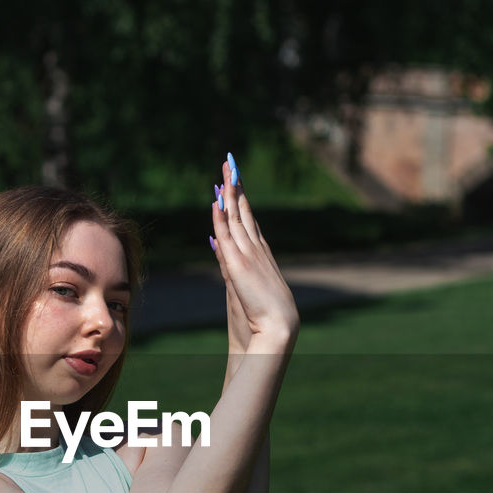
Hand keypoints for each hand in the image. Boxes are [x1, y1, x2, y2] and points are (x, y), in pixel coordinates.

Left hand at [211, 155, 298, 348]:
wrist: (277, 329)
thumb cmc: (263, 317)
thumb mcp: (243, 287)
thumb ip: (229, 263)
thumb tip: (215, 243)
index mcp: (261, 256)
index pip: (248, 222)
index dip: (241, 202)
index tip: (234, 183)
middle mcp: (256, 250)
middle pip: (244, 212)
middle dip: (236, 187)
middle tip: (231, 164)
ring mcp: (248, 255)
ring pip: (236, 217)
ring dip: (230, 192)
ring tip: (226, 169)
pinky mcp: (238, 265)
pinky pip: (228, 234)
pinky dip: (222, 216)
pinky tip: (217, 200)